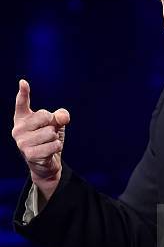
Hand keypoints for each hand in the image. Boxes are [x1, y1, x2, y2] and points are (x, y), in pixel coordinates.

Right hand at [12, 79, 69, 200]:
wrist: (46, 163)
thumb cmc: (48, 139)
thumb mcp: (56, 124)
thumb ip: (60, 116)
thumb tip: (62, 117)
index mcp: (22, 118)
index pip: (22, 103)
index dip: (23, 92)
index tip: (23, 83)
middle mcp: (18, 129)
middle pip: (45, 117)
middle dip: (53, 125)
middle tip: (48, 134)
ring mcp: (22, 142)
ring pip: (50, 132)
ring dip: (55, 138)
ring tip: (48, 144)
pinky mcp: (30, 154)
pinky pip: (53, 145)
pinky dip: (57, 147)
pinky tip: (50, 151)